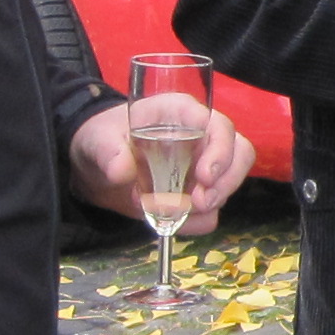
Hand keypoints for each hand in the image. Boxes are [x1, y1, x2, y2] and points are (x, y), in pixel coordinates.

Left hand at [69, 97, 254, 234]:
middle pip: (239, 152)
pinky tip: (176, 221)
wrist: (96, 168)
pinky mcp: (197, 193)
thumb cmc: (102, 141)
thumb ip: (107, 151)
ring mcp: (204, 166)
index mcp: (181, 114)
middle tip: (200, 203)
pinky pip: (213, 210)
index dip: (219, 150)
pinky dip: (199, 221)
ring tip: (183, 212)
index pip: (217, 125)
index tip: (204, 177)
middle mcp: (202, 136)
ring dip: (215, 201)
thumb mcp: (97, 141)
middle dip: (226, 181)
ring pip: (233, 179)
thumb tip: (121, 171)